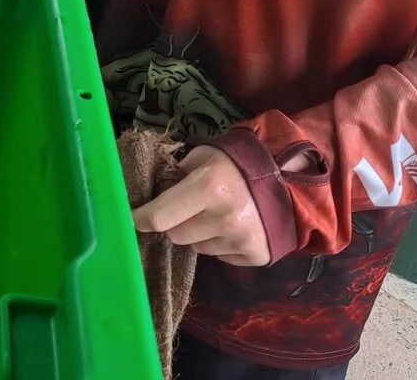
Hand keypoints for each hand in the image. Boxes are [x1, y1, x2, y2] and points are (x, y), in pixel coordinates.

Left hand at [131, 146, 270, 266]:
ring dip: (198, 235)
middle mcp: (225, 217)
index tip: (130, 219)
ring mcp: (242, 240)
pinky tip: (232, 227)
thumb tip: (147, 198)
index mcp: (209, 187)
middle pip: (175, 235)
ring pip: (196, 248)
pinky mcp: (255, 256)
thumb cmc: (234, 164)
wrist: (286, 181)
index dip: (140, 219)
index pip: (160, 216)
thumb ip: (175, 177)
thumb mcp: (202, 159)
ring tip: (215, 215)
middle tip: (187, 208)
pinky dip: (220, 245)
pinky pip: (219, 257)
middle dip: (175, 223)